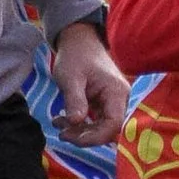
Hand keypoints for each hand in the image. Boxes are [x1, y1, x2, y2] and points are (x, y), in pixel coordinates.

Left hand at [50, 23, 130, 143]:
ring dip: (80, 131)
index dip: (95, 137)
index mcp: (116, 92)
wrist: (79, 41)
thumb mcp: (70, 77)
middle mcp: (120, 99)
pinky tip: (62, 120)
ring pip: (101, 128)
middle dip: (85, 136)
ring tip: (58, 124)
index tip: (71, 137)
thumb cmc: (76, 56)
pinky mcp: (104, 103)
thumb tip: (76, 122)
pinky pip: (96, 121)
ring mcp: (113, 102)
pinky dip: (79, 124)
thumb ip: (74, 99)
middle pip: (109, 129)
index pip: (114, 124)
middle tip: (61, 133)